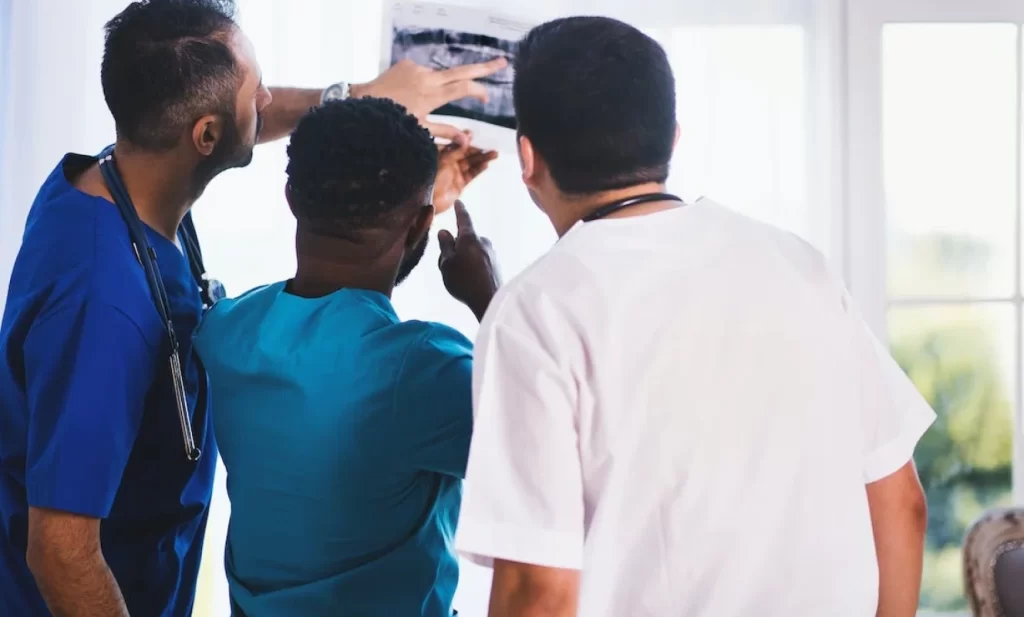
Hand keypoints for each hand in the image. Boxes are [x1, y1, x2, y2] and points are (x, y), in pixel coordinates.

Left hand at [353, 58, 507, 142]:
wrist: (363, 102)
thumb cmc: (392, 121)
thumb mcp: (420, 130)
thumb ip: (446, 132)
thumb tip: (468, 141)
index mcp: (432, 96)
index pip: (464, 88)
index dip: (479, 91)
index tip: (487, 97)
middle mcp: (428, 78)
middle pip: (462, 70)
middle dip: (484, 67)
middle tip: (503, 62)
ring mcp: (417, 68)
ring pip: (439, 76)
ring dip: (440, 86)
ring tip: (419, 103)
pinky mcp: (407, 63)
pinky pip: (423, 73)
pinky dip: (424, 83)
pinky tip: (410, 95)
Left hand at [433, 136, 497, 214]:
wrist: (426, 200)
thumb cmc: (429, 178)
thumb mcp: (442, 160)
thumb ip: (455, 149)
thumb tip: (466, 137)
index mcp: (441, 155)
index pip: (456, 144)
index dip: (465, 139)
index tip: (474, 134)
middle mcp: (449, 163)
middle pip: (466, 154)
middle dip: (478, 149)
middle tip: (490, 145)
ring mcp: (455, 174)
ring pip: (471, 164)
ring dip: (482, 158)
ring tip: (494, 154)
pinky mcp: (460, 184)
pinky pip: (471, 175)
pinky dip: (479, 169)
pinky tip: (486, 164)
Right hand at [438, 201, 500, 320]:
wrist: (490, 300)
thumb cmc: (464, 281)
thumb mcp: (446, 263)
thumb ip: (445, 246)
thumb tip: (445, 231)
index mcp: (470, 238)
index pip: (463, 219)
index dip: (460, 211)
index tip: (459, 202)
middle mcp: (484, 242)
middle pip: (465, 240)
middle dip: (456, 248)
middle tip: (446, 265)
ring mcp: (492, 253)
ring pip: (472, 251)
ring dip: (464, 259)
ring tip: (458, 277)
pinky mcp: (496, 265)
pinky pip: (480, 260)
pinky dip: (472, 266)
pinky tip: (470, 282)